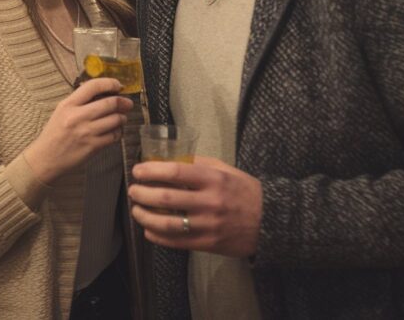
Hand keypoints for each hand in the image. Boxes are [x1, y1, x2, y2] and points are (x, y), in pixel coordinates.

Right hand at [23, 77, 131, 183]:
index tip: (117, 85)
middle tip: (128, 104)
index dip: (109, 83)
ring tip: (121, 118)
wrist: (46, 158)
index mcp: (68, 105)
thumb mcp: (61, 111)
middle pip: (109, 103)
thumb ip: (79, 101)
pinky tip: (116, 131)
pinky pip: (114, 136)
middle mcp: (78, 117)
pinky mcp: (92, 147)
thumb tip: (103, 92)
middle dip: (123, 102)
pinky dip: (118, 132)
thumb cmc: (54, 133)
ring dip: (122, 118)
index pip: (93, 86)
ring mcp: (86, 132)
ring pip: (115, 120)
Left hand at [128, 156, 261, 257]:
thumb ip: (200, 164)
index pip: (175, 172)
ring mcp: (208, 225)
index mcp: (214, 179)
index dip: (151, 171)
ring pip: (167, 223)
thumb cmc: (245, 192)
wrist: (271, 222)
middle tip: (132, 190)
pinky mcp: (208, 244)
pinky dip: (157, 236)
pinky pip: (176, 242)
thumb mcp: (226, 170)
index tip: (138, 171)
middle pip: (166, 197)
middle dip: (143, 193)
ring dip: (145, 216)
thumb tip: (170, 160)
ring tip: (136, 210)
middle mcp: (210, 201)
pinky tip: (148, 229)